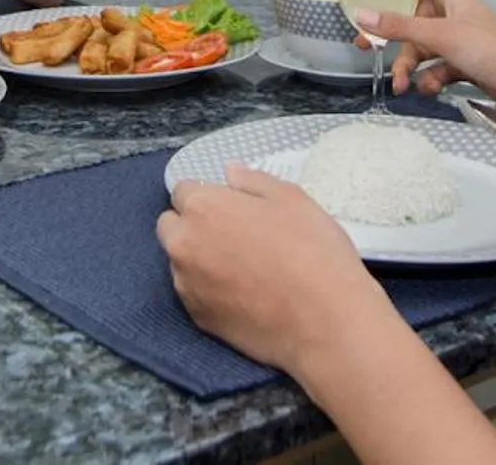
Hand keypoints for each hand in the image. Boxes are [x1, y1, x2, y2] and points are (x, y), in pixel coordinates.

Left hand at [156, 165, 395, 374]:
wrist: (325, 322)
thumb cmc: (313, 252)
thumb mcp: (292, 199)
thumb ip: (253, 181)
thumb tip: (230, 173)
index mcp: (204, 208)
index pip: (183, 191)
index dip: (207, 196)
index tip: (230, 207)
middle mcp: (184, 244)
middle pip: (171, 226)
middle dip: (192, 225)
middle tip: (232, 235)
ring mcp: (187, 285)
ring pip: (180, 261)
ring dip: (198, 258)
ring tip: (242, 268)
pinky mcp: (198, 318)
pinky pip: (193, 294)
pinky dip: (208, 290)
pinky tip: (242, 294)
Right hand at [356, 0, 495, 99]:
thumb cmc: (494, 51)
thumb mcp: (443, 36)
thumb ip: (401, 27)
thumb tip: (361, 14)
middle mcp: (455, 15)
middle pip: (414, 18)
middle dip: (393, 36)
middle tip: (366, 46)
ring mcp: (462, 42)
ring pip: (424, 48)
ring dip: (409, 66)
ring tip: (401, 86)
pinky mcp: (467, 65)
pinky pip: (438, 68)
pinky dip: (430, 79)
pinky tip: (429, 90)